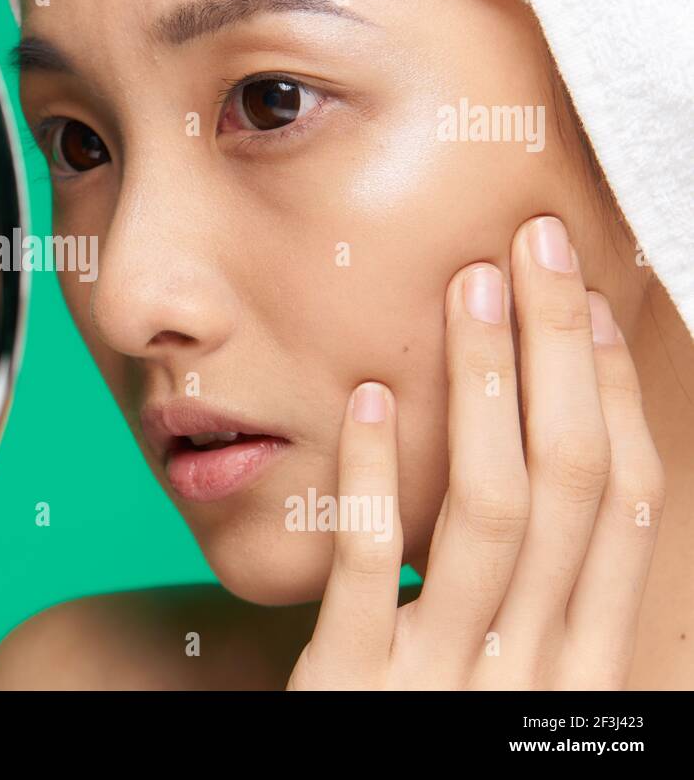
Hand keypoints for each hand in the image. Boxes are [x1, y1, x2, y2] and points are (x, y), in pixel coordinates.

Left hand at [287, 215, 663, 688]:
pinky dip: (374, 475)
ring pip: (491, 512)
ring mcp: (447, 686)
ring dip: (488, 385)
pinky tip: (371, 398)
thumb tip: (558, 473)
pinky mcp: (350, 692)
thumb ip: (541, 604)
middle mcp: (539, 678)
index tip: (595, 307)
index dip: (617, 398)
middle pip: (574, 487)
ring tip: (469, 288)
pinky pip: (368, 568)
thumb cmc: (444, 735)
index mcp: (591, 667)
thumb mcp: (514, 680)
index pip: (628, 510)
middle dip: (561, 354)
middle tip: (537, 246)